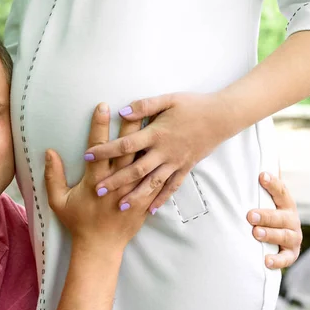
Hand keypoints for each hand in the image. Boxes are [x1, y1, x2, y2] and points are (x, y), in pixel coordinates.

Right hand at [44, 103, 159, 252]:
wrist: (100, 247)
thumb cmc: (78, 223)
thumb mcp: (58, 201)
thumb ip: (53, 176)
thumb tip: (49, 152)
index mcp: (95, 180)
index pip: (99, 147)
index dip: (100, 125)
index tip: (103, 106)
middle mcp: (116, 183)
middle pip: (126, 149)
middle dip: (131, 126)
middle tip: (137, 106)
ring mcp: (132, 192)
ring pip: (144, 161)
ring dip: (149, 141)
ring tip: (156, 123)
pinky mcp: (144, 200)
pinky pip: (156, 180)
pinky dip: (161, 164)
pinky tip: (167, 149)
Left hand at [83, 93, 234, 212]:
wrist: (222, 117)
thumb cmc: (193, 105)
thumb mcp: (168, 99)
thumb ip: (143, 106)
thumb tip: (121, 111)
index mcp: (157, 134)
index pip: (125, 145)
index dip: (105, 151)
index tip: (87, 156)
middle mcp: (164, 152)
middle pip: (135, 170)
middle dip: (116, 181)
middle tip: (98, 191)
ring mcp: (176, 163)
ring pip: (152, 184)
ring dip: (136, 196)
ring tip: (120, 207)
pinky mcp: (185, 168)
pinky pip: (172, 187)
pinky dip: (161, 199)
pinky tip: (151, 210)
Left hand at [247, 172, 301, 269]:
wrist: (276, 240)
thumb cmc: (264, 214)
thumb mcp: (262, 199)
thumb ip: (257, 186)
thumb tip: (246, 161)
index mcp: (285, 203)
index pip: (281, 191)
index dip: (272, 183)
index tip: (261, 176)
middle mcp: (291, 219)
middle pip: (281, 216)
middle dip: (266, 215)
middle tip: (250, 215)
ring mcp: (293, 237)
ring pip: (284, 235)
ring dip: (270, 234)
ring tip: (256, 233)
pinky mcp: (290, 254)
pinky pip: (286, 259)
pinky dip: (277, 260)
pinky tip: (266, 260)